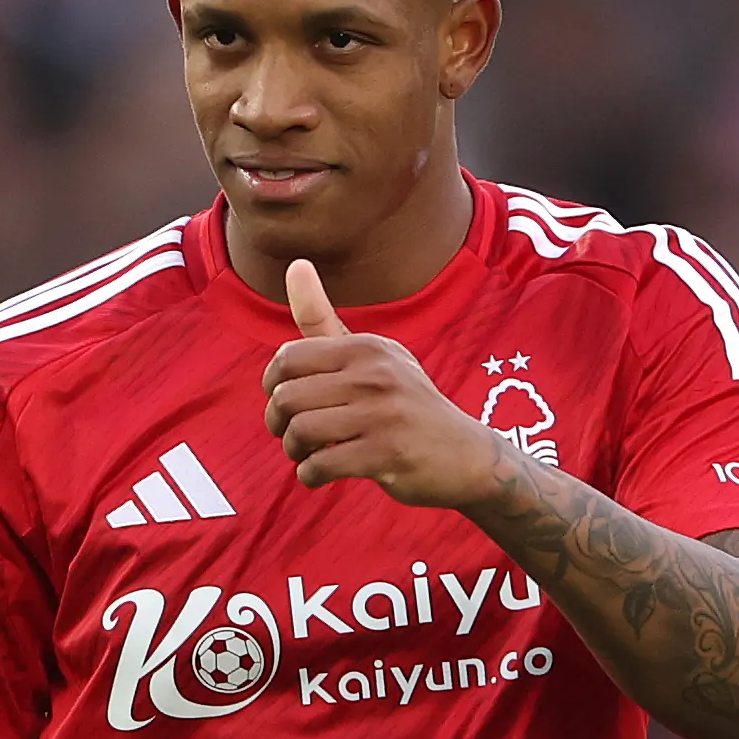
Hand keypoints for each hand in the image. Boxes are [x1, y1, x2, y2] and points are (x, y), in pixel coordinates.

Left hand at [263, 259, 507, 506]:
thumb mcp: (373, 356)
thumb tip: (295, 263)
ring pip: (301, 431)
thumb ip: (324, 319)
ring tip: (307, 454)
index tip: (284, 402)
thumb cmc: (407, 404)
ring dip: (294, 450)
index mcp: (366, 347)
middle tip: (291, 435)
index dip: (272, 386)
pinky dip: (310, 475)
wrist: (466, 455)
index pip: (287, 358)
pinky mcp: (387, 454)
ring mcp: (382, 415)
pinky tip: (320, 473)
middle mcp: (375, 375)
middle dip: (278, 424)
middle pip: (287, 398)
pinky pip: (321, 465)